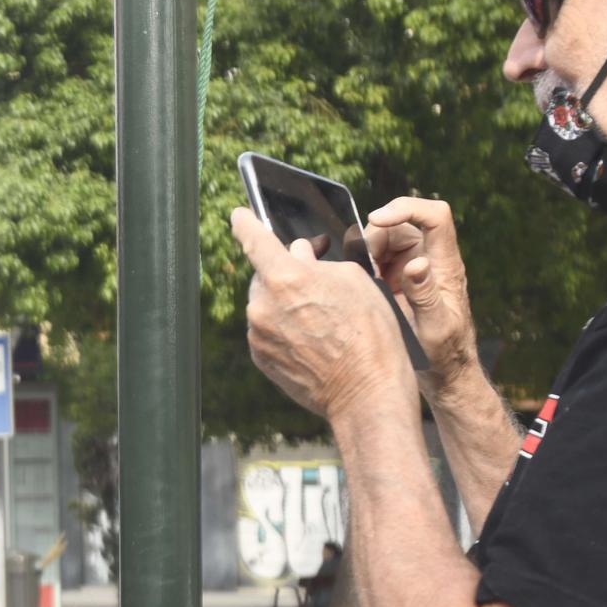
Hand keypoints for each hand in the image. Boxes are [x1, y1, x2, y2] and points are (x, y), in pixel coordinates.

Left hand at [233, 208, 417, 422]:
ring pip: (265, 304)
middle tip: (315, 279)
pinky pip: (266, 330)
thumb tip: (296, 254)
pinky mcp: (259, 357)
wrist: (364, 390)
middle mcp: (262, 305)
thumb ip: (317, 262)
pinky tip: (311, 338)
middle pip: (265, 275)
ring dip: (285, 303)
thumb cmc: (368, 331)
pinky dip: (282, 327)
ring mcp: (257, 334)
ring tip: (321, 318)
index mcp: (285, 278)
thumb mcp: (354, 280)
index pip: (254, 240)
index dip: (245, 224)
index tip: (238, 216)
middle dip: (286, 273)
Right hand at [364, 197, 478, 385]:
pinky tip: (361, 287)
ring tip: (362, 282)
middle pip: (402, 225)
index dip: (406, 208)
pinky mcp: (399, 279)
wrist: (443, 371)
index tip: (376, 219)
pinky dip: (363, 266)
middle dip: (375, 238)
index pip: (435, 216)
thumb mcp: (435, 328)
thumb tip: (416, 263)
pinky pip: (377, 259)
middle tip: (363, 268)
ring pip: (385, 240)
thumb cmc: (443, 353)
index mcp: (445, 265)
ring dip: (366, 253)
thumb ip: (425, 295)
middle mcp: (431, 260)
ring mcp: (414, 268)